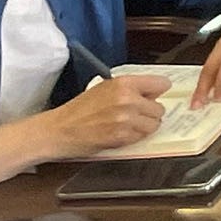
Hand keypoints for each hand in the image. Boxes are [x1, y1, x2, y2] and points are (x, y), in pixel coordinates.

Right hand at [42, 74, 171, 155]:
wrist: (58, 130)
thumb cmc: (79, 109)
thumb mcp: (105, 88)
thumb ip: (130, 88)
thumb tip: (154, 93)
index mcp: (124, 83)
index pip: (162, 83)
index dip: (156, 93)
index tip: (152, 97)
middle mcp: (128, 99)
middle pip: (160, 108)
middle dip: (149, 113)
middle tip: (133, 116)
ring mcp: (126, 119)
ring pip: (154, 125)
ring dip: (143, 127)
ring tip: (125, 126)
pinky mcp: (122, 136)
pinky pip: (141, 137)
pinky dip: (133, 138)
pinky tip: (118, 134)